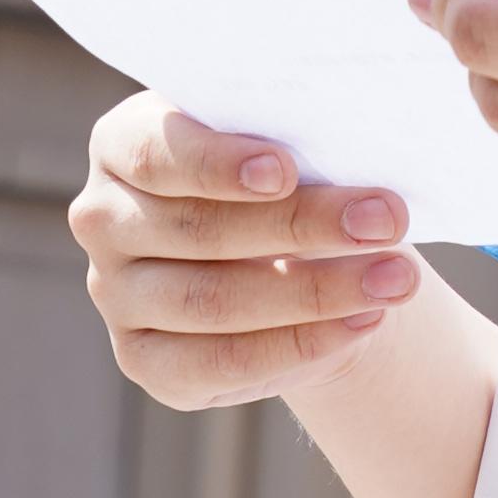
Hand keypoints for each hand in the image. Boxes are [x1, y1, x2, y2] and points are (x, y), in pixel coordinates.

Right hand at [67, 94, 423, 405]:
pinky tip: (360, 324)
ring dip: (314, 293)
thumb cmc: (286, 172)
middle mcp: (104, 219)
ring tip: (394, 279)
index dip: (219, 164)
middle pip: (198, 230)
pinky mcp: (145, 360)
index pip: (156, 153)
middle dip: (301, 226)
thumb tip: (351, 143)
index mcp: (122, 144)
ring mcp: (116, 295)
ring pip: (211, 302)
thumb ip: (292, 134)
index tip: (287, 170)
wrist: (290, 250)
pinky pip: (219, 363)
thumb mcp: (283, 138)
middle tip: (386, 219)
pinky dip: (298, 346)